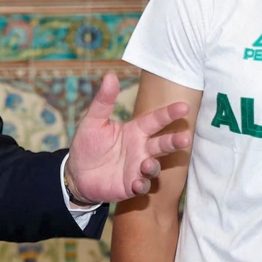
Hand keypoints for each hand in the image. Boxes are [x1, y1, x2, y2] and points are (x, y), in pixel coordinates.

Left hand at [66, 72, 190, 202]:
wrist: (77, 173)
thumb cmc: (88, 144)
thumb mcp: (93, 121)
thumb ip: (104, 101)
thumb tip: (110, 75)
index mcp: (135, 130)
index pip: (156, 120)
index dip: (170, 114)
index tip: (184, 106)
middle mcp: (141, 149)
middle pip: (163, 144)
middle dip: (174, 142)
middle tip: (185, 138)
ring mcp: (138, 168)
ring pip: (154, 167)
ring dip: (153, 166)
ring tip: (146, 164)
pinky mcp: (131, 186)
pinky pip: (142, 186)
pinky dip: (142, 185)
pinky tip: (137, 183)